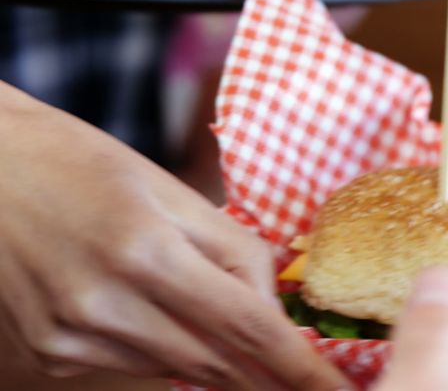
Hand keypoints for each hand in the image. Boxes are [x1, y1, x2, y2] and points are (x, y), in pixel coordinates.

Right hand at [0, 82, 351, 389]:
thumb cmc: (77, 161)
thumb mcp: (166, 188)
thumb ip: (231, 248)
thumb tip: (275, 305)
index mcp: (145, 251)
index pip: (246, 327)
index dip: (301, 369)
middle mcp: (104, 305)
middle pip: (215, 362)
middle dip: (269, 376)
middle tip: (313, 384)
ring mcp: (71, 337)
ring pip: (178, 370)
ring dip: (219, 360)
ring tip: (239, 334)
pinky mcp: (52, 353)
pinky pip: (135, 365)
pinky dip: (167, 351)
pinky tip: (163, 316)